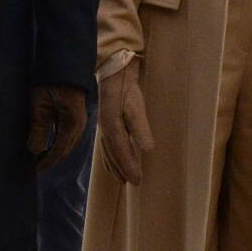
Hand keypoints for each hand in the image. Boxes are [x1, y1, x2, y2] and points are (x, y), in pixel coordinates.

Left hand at [26, 85, 87, 173]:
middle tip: (34, 169)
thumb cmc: (50, 81)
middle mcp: (79, 125)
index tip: (34, 171)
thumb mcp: (39, 104)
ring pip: (66, 143)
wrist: (63, 63)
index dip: (46, 162)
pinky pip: (67, 135)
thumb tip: (34, 151)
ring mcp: (79, 120)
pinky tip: (48, 145)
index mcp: (72, 124)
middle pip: (65, 150)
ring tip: (39, 160)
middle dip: (50, 160)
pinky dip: (57, 143)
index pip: (59, 151)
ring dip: (54, 152)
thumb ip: (38, 129)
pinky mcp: (75, 115)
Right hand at [95, 61, 153, 185]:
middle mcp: (105, 127)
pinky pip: (107, 142)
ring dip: (114, 164)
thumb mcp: (136, 104)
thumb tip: (147, 149)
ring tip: (120, 177)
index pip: (121, 151)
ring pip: (108, 149)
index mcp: (111, 125)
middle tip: (131, 183)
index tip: (137, 180)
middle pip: (113, 153)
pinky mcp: (107, 118)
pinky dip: (110, 154)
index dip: (128, 167)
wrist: (114, 67)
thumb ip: (140, 127)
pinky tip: (113, 157)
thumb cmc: (126, 85)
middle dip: (121, 169)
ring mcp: (104, 123)